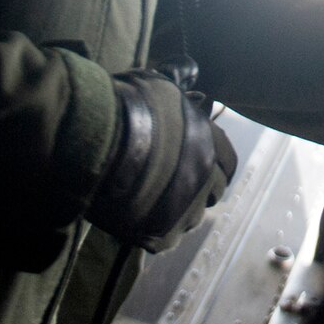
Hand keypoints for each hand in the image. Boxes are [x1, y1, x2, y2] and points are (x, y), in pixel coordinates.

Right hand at [89, 70, 237, 251]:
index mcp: (210, 143)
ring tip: (150, 200)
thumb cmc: (126, 107)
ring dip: (177, 209)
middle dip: (198, 188)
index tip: (201, 164)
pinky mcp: (160, 237)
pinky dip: (152, 228)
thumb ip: (178, 97)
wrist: (95, 142)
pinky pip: (164, 237)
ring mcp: (184, 211)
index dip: (215, 163)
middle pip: (212, 192)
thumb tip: (185, 86)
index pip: (228, 161)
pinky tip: (135, 216)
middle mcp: (204, 178)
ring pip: (189, 216)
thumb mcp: (160, 88)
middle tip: (172, 183)